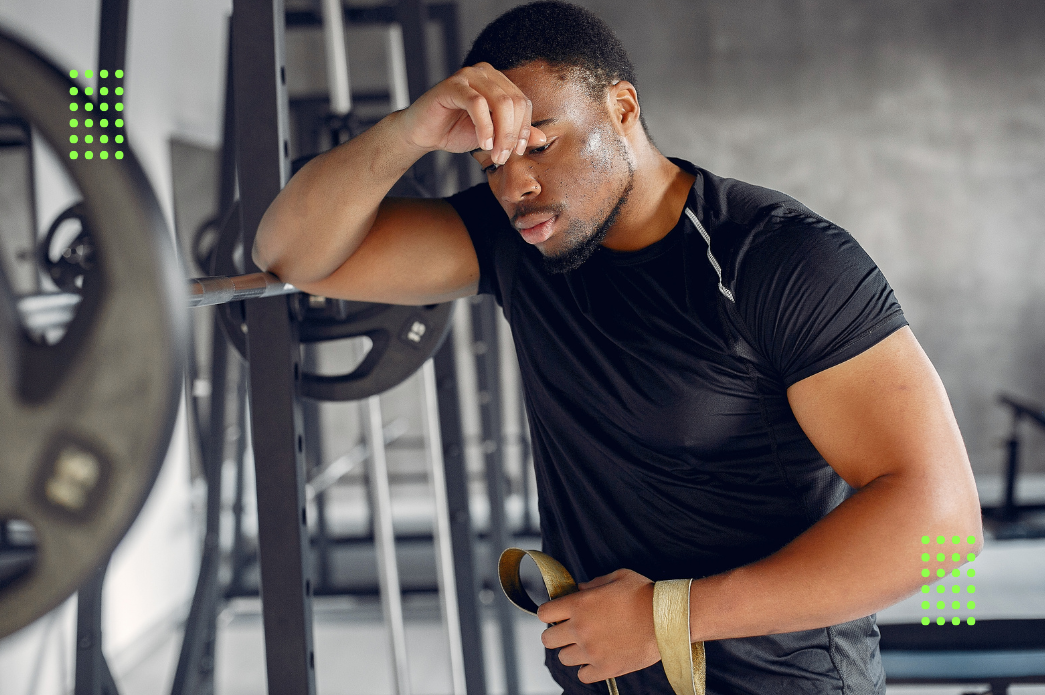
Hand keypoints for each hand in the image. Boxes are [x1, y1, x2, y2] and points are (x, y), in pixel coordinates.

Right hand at [397, 63, 545, 164]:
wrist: (423, 133)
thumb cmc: (456, 131)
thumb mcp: (493, 135)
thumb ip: (515, 134)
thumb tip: (542, 137)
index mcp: (498, 81)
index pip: (523, 102)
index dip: (524, 129)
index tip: (517, 152)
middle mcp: (485, 72)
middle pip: (514, 102)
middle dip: (512, 134)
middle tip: (503, 158)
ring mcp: (468, 76)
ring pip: (499, 102)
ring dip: (501, 133)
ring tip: (494, 154)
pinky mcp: (452, 85)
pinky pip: (477, 104)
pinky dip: (484, 127)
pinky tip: (483, 144)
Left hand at [537, 568, 660, 683]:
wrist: (667, 618)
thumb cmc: (644, 594)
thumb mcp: (617, 577)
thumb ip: (592, 584)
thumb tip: (578, 589)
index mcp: (579, 604)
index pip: (544, 614)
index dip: (550, 613)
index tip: (557, 614)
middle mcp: (580, 629)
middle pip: (548, 639)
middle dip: (555, 634)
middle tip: (568, 632)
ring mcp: (592, 651)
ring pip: (563, 658)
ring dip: (571, 652)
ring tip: (585, 645)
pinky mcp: (606, 669)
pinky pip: (582, 676)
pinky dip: (587, 669)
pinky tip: (596, 659)